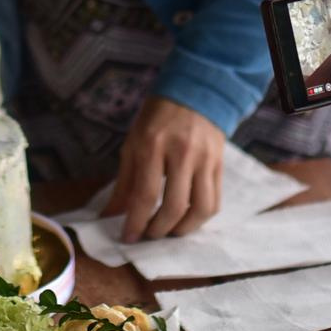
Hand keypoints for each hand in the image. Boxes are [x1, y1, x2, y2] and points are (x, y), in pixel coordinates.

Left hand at [103, 96, 224, 241]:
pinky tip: (187, 220)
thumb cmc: (156, 118)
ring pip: (200, 209)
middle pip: (173, 207)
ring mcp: (204, 159)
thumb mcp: (133, 143)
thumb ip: (124, 182)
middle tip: (148, 235)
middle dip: (158, 230)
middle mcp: (181, 153)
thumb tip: (110, 216)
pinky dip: (201, 218)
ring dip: (183, 229)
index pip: (145, 195)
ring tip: (169, 231)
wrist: (195, 91)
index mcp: (153, 145)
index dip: (135, 222)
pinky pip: (215, 202)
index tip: (128, 239)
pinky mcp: (220, 164)